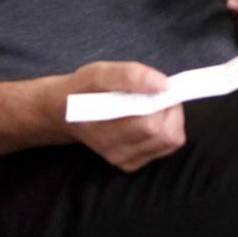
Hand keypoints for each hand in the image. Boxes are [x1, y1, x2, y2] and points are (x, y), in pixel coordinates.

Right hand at [61, 61, 184, 171]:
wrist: (67, 113)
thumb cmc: (83, 91)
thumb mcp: (99, 73)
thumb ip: (130, 76)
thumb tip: (163, 84)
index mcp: (103, 130)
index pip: (149, 125)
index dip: (162, 102)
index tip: (159, 87)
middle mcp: (115, 151)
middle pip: (164, 133)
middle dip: (169, 109)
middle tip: (157, 94)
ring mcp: (125, 160)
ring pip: (170, 140)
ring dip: (170, 118)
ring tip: (153, 104)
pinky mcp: (133, 163)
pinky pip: (167, 146)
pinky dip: (166, 129)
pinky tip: (150, 118)